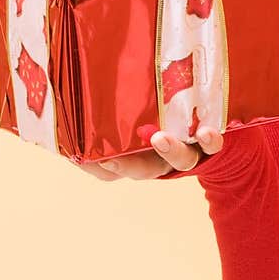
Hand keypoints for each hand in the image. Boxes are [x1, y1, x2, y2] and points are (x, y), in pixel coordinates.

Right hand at [77, 126, 223, 180]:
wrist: (209, 124)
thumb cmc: (160, 114)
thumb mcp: (128, 117)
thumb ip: (101, 118)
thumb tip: (66, 110)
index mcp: (137, 156)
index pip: (110, 168)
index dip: (97, 166)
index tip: (83, 157)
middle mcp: (160, 158)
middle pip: (144, 170)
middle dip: (127, 166)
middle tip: (111, 158)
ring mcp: (186, 152)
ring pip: (179, 160)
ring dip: (169, 152)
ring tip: (160, 139)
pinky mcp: (210, 141)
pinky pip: (212, 145)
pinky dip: (209, 140)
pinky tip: (205, 130)